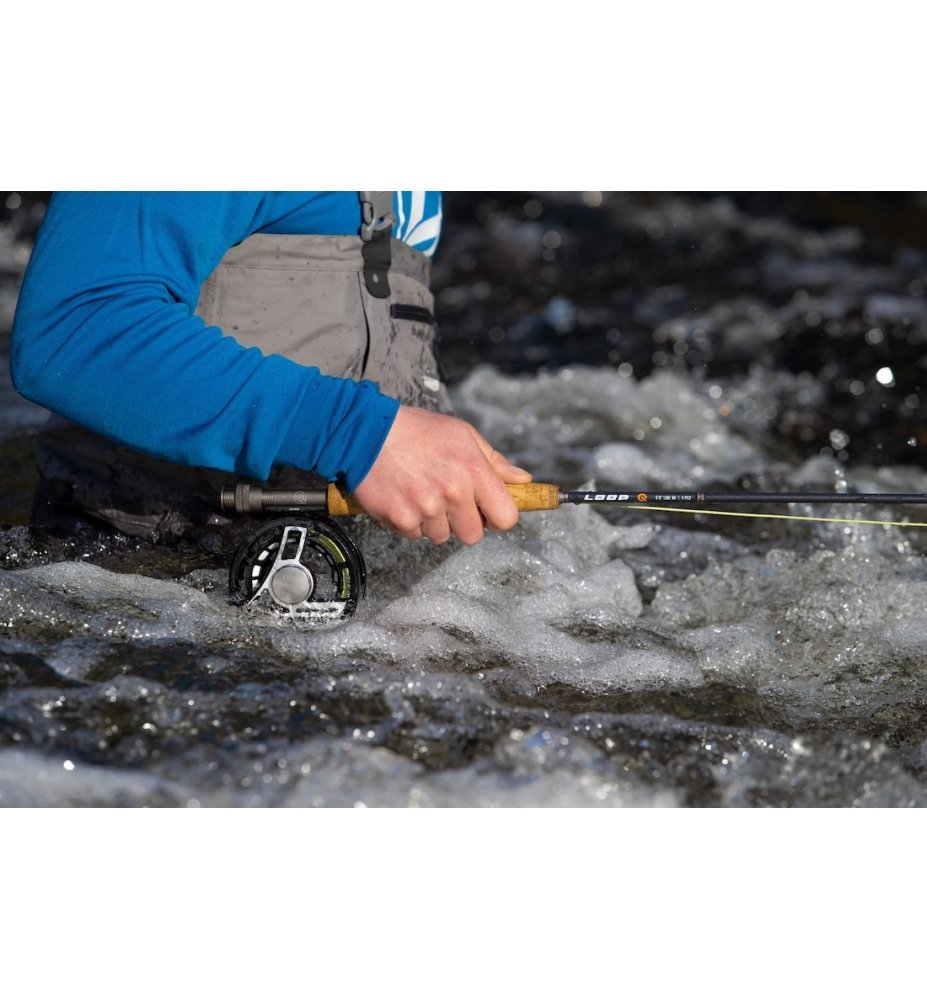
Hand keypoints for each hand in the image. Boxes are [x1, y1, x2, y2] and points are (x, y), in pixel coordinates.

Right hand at [352, 405, 532, 543]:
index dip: (497, 517)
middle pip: (473, 535)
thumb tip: (523, 480)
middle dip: (463, 522)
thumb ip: (495, 461)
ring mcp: (426, 509)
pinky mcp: (401, 520)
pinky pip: (415, 535)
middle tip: (447, 501)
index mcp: (473, 471)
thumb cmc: (416, 430)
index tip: (486, 512)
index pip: (506, 517)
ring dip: (434, 522)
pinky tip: (403, 497)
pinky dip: (410, 522)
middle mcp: (452, 492)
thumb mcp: (462, 434)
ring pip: (442, 536)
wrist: (365, 432)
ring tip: (420, 493)